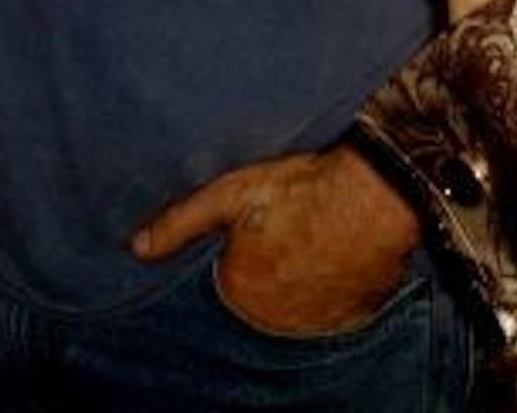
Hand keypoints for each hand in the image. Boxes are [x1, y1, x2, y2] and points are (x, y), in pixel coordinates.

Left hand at [132, 145, 418, 333]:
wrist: (379, 194)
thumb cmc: (304, 191)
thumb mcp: (232, 194)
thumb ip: (181, 223)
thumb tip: (136, 248)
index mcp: (237, 292)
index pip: (226, 282)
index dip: (239, 253)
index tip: (259, 231)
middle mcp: (272, 321)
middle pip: (261, 299)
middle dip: (269, 272)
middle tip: (289, 233)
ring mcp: (314, 325)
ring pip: (295, 308)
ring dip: (299, 286)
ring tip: (314, 244)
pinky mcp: (351, 320)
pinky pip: (331, 311)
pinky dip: (331, 292)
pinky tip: (338, 259)